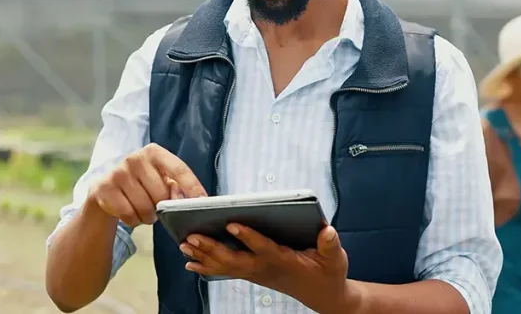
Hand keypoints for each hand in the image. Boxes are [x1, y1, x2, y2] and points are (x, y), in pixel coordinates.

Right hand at [87, 143, 206, 227]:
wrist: (106, 190)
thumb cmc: (142, 185)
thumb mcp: (160, 179)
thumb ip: (176, 186)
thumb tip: (193, 199)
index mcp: (154, 152)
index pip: (180, 169)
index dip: (193, 187)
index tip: (204, 201)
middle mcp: (135, 158)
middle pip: (161, 194)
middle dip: (162, 208)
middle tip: (156, 207)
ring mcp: (118, 173)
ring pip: (145, 208)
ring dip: (147, 216)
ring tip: (143, 210)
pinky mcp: (104, 189)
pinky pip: (129, 215)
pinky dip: (133, 220)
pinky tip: (129, 212)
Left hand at [181, 224, 356, 312]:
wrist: (323, 295)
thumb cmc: (328, 272)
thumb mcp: (336, 259)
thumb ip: (330, 245)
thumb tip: (327, 231)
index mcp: (285, 260)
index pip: (264, 247)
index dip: (249, 237)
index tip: (232, 223)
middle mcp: (267, 268)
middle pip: (235, 259)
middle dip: (213, 248)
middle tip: (191, 237)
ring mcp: (258, 273)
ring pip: (226, 266)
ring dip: (204, 256)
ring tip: (184, 245)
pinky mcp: (253, 274)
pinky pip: (227, 271)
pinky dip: (207, 266)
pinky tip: (190, 261)